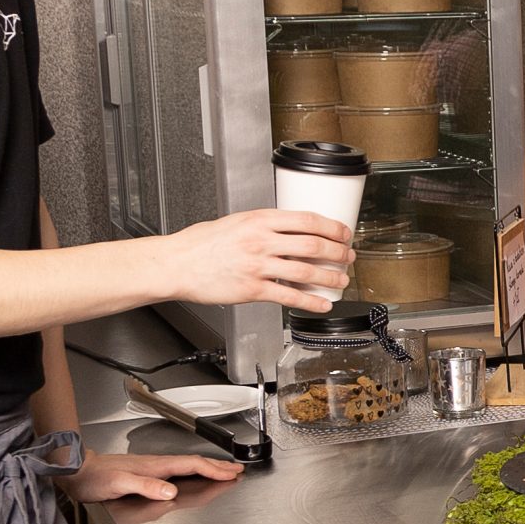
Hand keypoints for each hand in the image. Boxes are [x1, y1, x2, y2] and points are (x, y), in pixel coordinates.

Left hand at [58, 448, 244, 502]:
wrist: (77, 470)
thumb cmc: (95, 478)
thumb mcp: (119, 483)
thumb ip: (146, 486)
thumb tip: (170, 491)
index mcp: (155, 466)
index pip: (191, 465)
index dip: (213, 469)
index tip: (231, 473)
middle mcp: (156, 464)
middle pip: (194, 462)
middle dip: (217, 466)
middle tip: (237, 469)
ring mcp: (152, 467)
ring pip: (187, 466)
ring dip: (208, 467)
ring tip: (222, 471)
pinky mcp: (146, 472)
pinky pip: (177, 470)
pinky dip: (192, 471)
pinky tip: (192, 476)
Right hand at [160, 210, 354, 309]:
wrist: (176, 264)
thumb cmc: (200, 244)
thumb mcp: (235, 221)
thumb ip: (263, 225)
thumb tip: (290, 230)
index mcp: (259, 219)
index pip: (307, 220)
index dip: (332, 227)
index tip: (344, 233)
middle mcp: (260, 240)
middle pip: (313, 245)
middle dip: (338, 252)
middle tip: (348, 256)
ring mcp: (257, 266)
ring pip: (305, 271)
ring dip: (330, 277)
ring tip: (341, 280)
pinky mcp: (252, 289)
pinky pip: (289, 296)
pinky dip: (310, 301)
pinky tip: (321, 304)